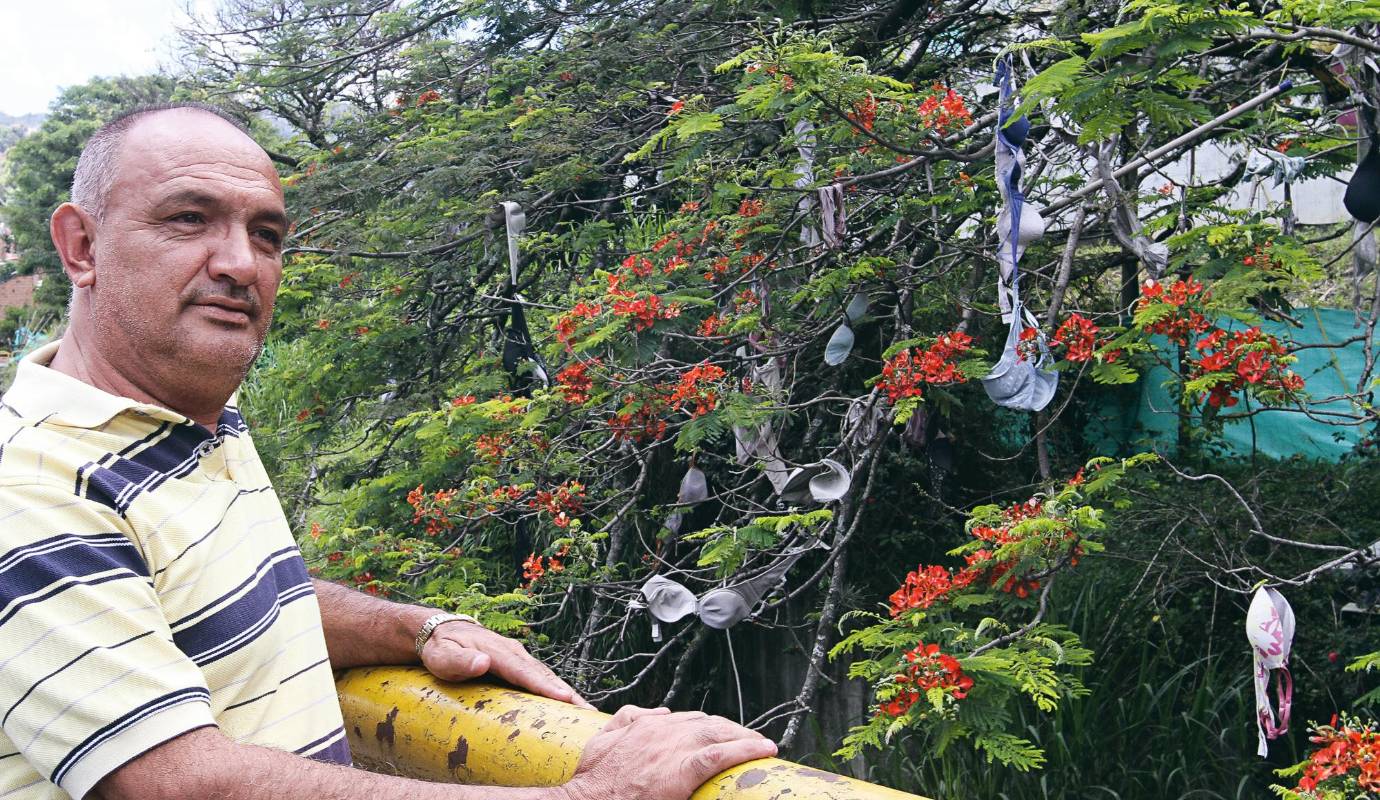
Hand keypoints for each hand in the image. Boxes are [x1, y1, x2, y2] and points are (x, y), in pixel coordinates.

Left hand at [420, 620, 592, 708]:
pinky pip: (540, 680)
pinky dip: (556, 692)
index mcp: (499, 651)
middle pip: (545, 676)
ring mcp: (518, 659)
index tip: (565, 699)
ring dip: (567, 695)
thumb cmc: (441, 648)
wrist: (440, 633)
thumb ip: (460, 661)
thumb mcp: (442, 656)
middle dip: (568, 695)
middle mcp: (515, 653)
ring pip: (547, 678)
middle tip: (588, 714)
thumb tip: (483, 662)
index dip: (546, 686)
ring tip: (586, 714)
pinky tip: (567, 706)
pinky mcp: (518, 667)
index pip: (525, 672)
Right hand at [562, 706, 777, 799]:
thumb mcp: (602, 740)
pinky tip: (763, 749)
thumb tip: (654, 713)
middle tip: (748, 739)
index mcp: (647, 725)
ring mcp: (674, 748)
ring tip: (760, 744)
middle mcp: (664, 730)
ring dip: (743, 736)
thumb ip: (626, 721)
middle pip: (708, 722)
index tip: (721, 732)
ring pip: (718, 733)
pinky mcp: (683, 770)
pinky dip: (745, 749)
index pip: (688, 719)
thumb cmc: (592, 779)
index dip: (709, 725)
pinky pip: (721, 755)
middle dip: (731, 729)